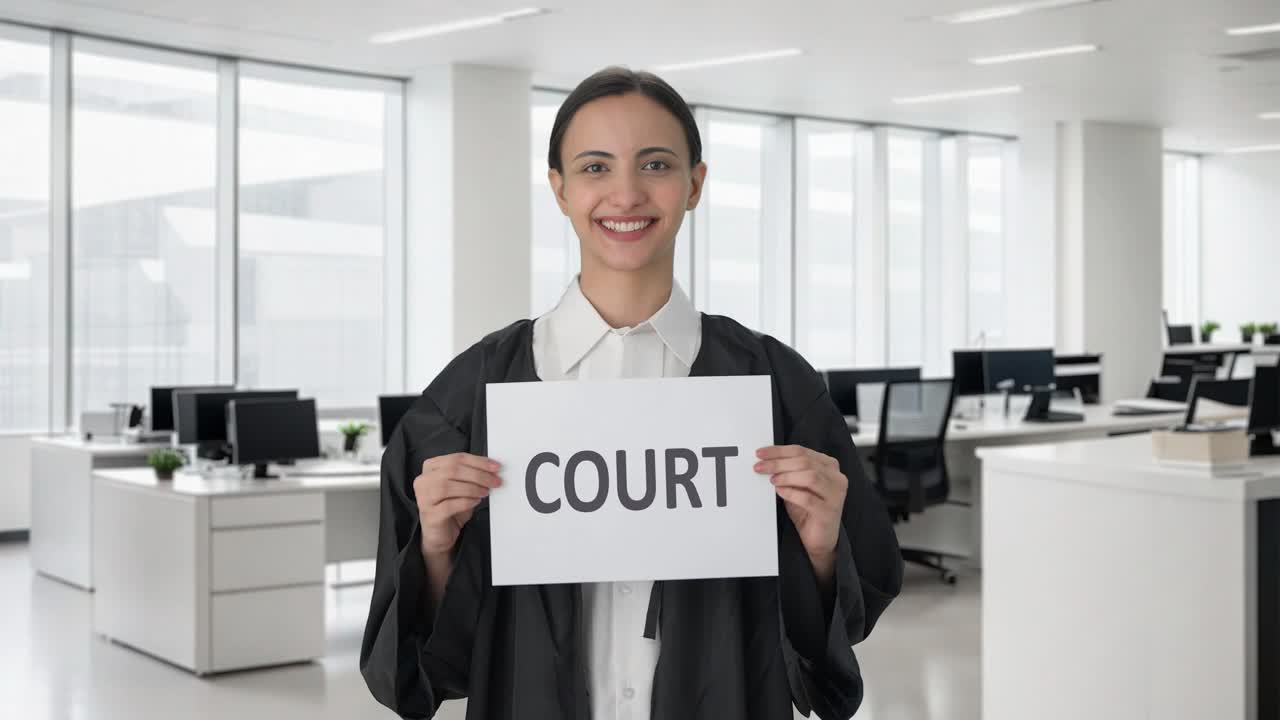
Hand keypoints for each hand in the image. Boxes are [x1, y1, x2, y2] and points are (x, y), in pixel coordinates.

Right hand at [414, 453, 501, 555]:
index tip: (495, 466)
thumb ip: (471, 474)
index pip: (456, 458)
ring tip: (485, 492)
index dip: (478, 461)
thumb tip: (492, 469)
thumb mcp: (461, 486)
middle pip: (453, 470)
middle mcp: (423, 480)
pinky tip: (475, 502)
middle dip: (478, 474)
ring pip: (448, 486)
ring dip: (472, 488)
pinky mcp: (430, 514)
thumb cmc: (450, 507)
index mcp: (431, 467)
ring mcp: (424, 497)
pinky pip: (449, 505)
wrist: (439, 533)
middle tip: (495, 481)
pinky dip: (466, 502)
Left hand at [754, 445, 846, 560]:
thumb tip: (766, 461)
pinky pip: (808, 498)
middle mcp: (836, 478)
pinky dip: (791, 493)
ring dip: (786, 476)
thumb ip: (788, 472)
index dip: (779, 451)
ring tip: (772, 480)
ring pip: (810, 476)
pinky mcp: (829, 511)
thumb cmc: (808, 510)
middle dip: (778, 462)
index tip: (761, 453)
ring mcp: (835, 494)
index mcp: (829, 466)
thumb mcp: (796, 486)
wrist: (820, 539)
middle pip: (805, 462)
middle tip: (760, 467)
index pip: (802, 451)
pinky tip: (780, 492)